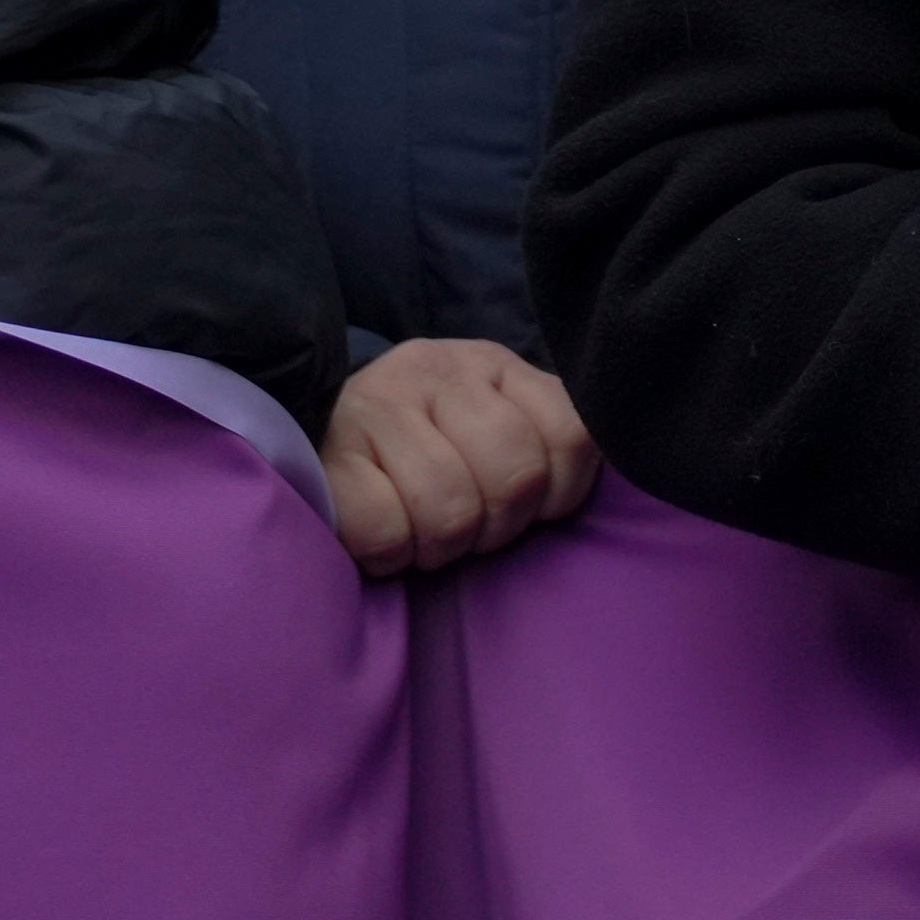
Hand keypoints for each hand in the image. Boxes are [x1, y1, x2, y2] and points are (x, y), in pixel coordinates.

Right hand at [319, 337, 600, 576]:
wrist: (310, 430)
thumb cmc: (421, 446)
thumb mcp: (492, 417)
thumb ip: (543, 435)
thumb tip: (609, 463)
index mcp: (493, 365)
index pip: (572, 436)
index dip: (560, 495)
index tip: (530, 508)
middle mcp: (437, 369)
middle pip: (516, 477)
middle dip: (497, 527)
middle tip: (468, 530)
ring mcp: (379, 406)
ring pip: (451, 510)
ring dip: (442, 546)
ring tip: (424, 535)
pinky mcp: (329, 456)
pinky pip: (386, 531)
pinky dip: (392, 554)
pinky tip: (385, 538)